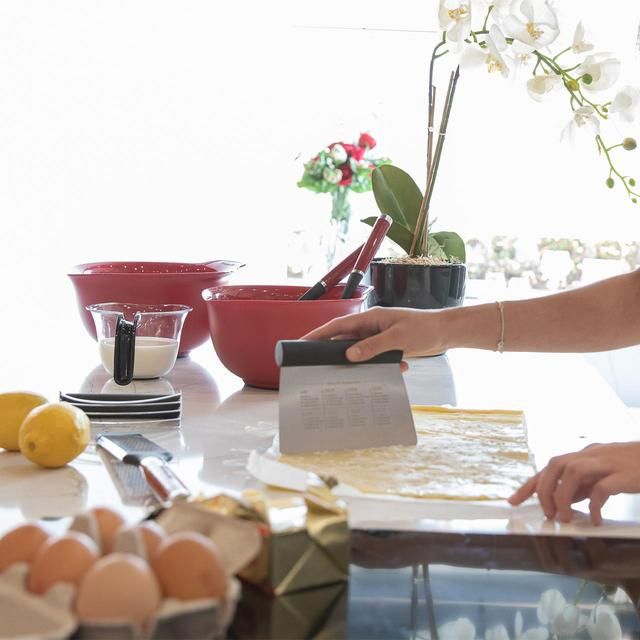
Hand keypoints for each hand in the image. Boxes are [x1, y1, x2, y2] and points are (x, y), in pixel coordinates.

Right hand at [302, 307, 447, 364]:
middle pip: (344, 340)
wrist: (446, 332)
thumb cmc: (424, 329)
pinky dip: (378, 365)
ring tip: (349, 377)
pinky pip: (374, 357)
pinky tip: (393, 369)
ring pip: (359, 351)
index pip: (337, 326)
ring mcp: (378, 337)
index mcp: (370, 318)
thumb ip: (372, 347)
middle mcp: (371, 327)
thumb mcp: (397, 339)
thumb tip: (349, 355)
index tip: (302, 343)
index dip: (318, 334)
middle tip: (316, 366)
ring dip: (358, 363)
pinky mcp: (387, 346)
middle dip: (333, 353)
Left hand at [509, 442, 639, 524]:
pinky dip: (594, 505)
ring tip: (565, 517)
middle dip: (544, 489)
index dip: (529, 485)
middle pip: (555, 464)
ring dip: (563, 495)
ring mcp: (607, 462)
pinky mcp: (625, 474)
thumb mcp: (602, 474)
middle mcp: (591, 455)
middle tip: (547, 514)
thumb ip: (582, 484)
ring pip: (573, 471)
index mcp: (583, 455)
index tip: (513, 501)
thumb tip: (561, 500)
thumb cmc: (632, 468)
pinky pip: (603, 488)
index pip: (549, 468)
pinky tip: (594, 520)